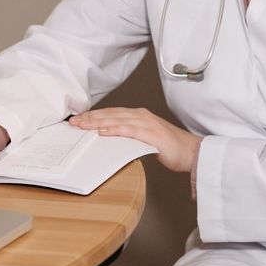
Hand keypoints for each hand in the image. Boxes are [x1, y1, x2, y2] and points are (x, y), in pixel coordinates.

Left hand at [68, 107, 201, 172]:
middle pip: (110, 114)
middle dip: (90, 117)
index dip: (94, 115)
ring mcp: (146, 123)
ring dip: (97, 122)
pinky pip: (129, 130)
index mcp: (138, 115)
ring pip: (116, 119)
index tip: (79, 119)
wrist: (192, 153)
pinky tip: (103, 132)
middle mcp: (141, 115)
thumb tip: (111, 141)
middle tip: (74, 122)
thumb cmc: (170, 148)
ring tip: (82, 125)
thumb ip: (130, 137)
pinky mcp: (152, 133)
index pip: (111, 113)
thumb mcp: (144, 140)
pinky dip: (114, 129)